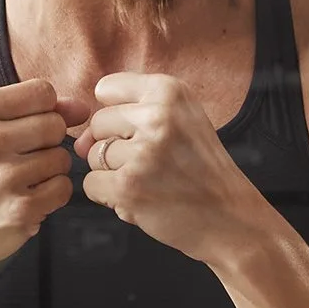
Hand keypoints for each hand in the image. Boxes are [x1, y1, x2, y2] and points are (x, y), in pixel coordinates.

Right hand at [0, 78, 87, 277]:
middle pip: (55, 123)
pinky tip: (25, 200)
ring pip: (62, 157)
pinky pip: (64, 188)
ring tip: (19, 182)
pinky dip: (51, 196)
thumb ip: (33, 112)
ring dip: (49, 171)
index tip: (25, 130)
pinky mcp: (21, 208)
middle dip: (47, 143)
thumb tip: (81, 107)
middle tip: (18, 161)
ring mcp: (4, 175)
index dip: (44, 111)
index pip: (42, 91)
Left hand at [76, 73, 263, 262]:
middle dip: (114, 147)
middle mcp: (157, 116)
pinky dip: (109, 197)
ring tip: (150, 181)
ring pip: (92, 156)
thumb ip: (129, 114)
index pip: (106, 89)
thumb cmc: (200, 170)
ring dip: (113, 174)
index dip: (118, 117)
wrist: (229, 218)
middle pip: (97, 124)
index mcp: (170, 91)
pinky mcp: (129, 186)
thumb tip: (79, 140)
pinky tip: (141, 198)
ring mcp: (142, 152)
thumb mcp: (181, 120)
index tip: (145, 133)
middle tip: (153, 163)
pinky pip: (91, 184)